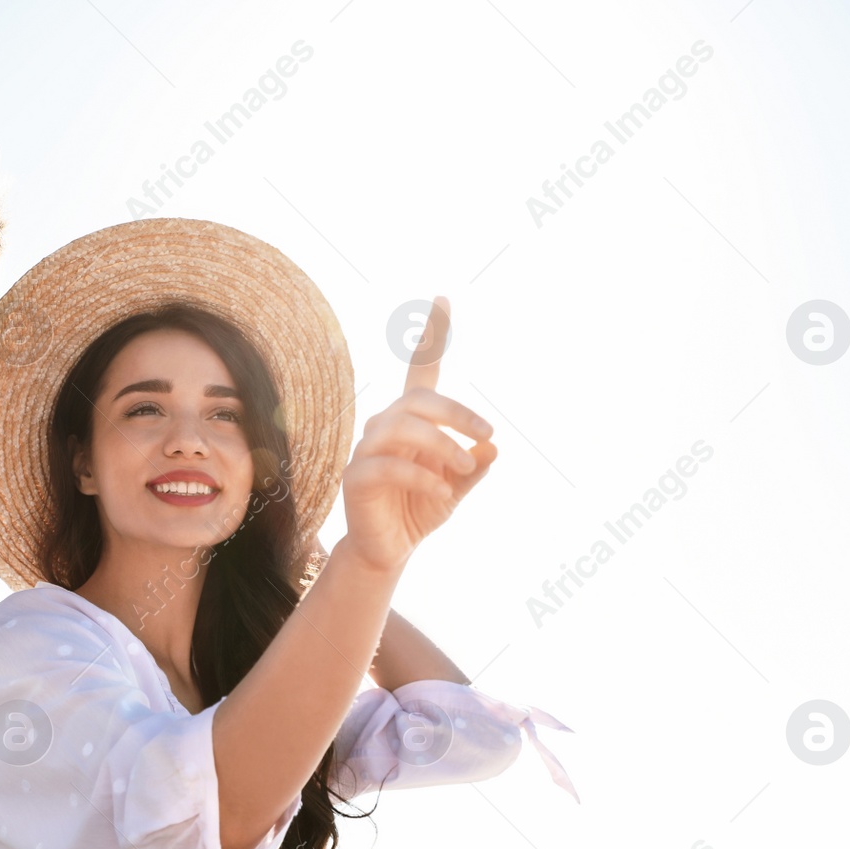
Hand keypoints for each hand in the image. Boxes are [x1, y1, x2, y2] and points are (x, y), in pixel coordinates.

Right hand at [338, 297, 495, 573]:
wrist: (388, 551)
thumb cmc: (420, 511)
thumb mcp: (457, 488)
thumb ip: (473, 468)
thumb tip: (493, 449)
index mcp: (412, 422)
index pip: (421, 370)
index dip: (432, 335)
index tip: (444, 297)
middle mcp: (385, 427)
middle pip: (420, 401)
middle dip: (458, 414)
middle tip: (488, 435)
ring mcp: (366, 450)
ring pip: (404, 429)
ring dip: (441, 445)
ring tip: (462, 468)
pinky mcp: (356, 477)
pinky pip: (388, 464)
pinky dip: (421, 476)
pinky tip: (442, 493)